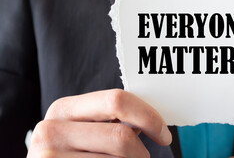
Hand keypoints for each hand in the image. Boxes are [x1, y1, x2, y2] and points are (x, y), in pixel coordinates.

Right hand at [27, 89, 171, 157]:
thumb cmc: (71, 152)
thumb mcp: (84, 129)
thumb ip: (110, 118)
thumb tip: (151, 118)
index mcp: (63, 108)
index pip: (116, 100)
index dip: (148, 117)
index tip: (163, 134)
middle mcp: (50, 131)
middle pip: (121, 137)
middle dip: (141, 151)